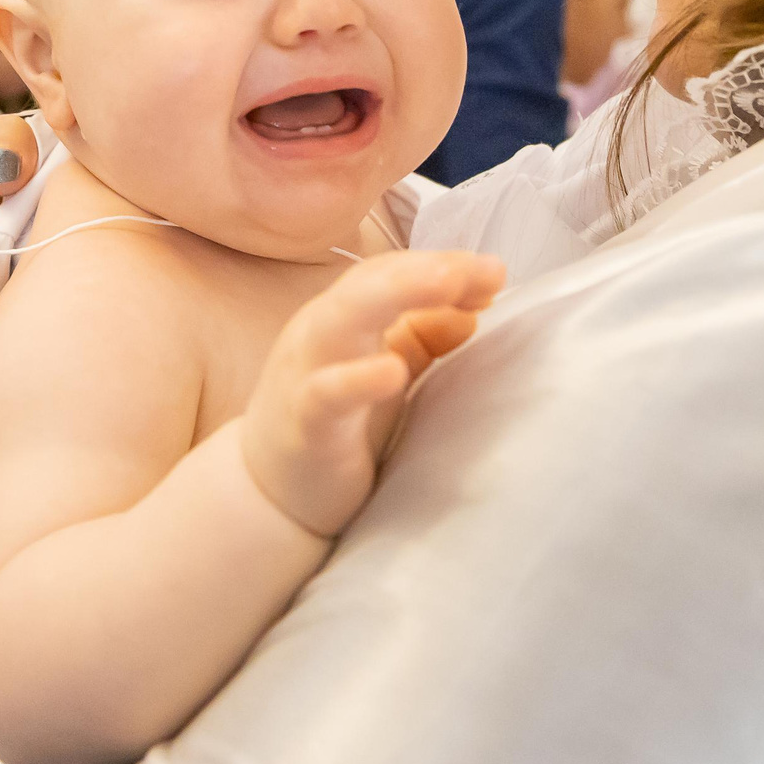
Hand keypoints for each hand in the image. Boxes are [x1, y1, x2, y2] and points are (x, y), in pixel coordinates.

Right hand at [240, 251, 504, 536]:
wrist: (269, 496)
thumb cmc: (335, 426)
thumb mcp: (383, 373)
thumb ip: (420, 339)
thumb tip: (471, 310)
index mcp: (342, 317)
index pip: (391, 273)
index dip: (441, 267)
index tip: (494, 275)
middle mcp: (319, 333)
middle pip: (369, 283)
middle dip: (427, 269)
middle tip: (482, 269)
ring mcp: (305, 373)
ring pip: (341, 319)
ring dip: (396, 295)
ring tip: (448, 285)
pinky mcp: (303, 422)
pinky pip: (325, 393)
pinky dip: (356, 378)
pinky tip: (392, 371)